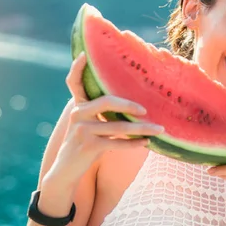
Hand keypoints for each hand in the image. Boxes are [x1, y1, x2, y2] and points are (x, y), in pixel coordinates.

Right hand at [45, 52, 164, 187]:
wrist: (66, 170)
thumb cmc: (86, 144)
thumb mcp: (90, 125)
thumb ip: (101, 112)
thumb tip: (135, 104)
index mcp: (78, 106)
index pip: (73, 82)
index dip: (77, 68)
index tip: (85, 54)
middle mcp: (78, 114)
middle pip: (107, 101)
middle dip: (129, 104)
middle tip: (146, 109)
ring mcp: (82, 130)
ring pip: (118, 126)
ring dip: (142, 129)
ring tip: (159, 130)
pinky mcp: (88, 146)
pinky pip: (116, 142)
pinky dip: (133, 144)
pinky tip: (146, 143)